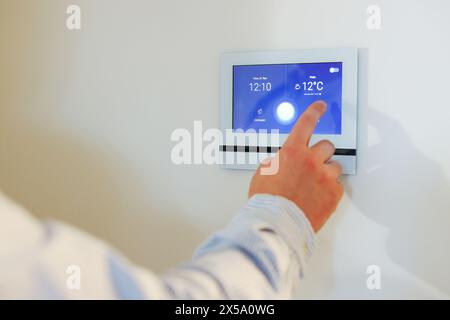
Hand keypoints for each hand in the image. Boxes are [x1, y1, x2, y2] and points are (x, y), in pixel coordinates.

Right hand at [248, 101, 343, 231]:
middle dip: (321, 153)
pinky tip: (317, 197)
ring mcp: (324, 176)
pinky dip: (329, 190)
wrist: (278, 221)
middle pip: (327, 145)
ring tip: (314, 185)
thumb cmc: (267, 199)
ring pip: (334, 165)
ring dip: (326, 172)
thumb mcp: (263, 172)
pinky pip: (337, 185)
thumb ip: (278, 160)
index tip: (320, 107)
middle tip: (313, 164)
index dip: (314, 112)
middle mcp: (311, 160)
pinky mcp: (333, 193)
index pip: (306, 123)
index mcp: (292, 151)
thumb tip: (282, 160)